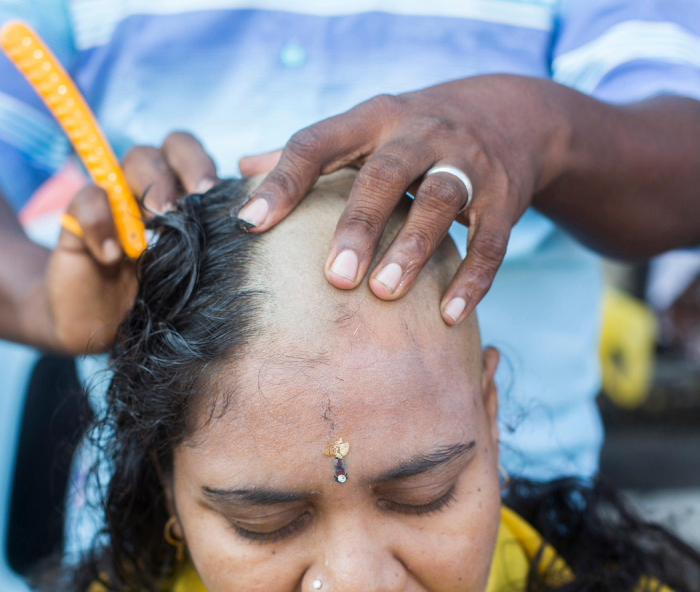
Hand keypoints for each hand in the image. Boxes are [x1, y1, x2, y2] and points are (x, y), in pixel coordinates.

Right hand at [46, 132, 218, 352]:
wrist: (99, 325)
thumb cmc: (155, 301)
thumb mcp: (189, 278)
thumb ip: (210, 251)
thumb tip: (247, 232)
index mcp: (177, 197)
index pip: (188, 155)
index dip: (200, 166)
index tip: (214, 195)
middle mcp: (146, 189)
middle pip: (161, 152)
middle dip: (177, 172)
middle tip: (182, 209)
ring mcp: (114, 202)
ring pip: (131, 161)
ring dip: (148, 186)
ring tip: (155, 224)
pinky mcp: (78, 222)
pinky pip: (87, 200)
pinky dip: (101, 223)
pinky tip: (113, 255)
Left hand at [239, 75, 566, 323]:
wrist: (511, 114)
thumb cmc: (413, 134)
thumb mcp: (364, 130)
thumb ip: (308, 153)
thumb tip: (241, 170)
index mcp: (372, 120)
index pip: (317, 143)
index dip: (282, 182)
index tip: (248, 225)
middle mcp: (419, 134)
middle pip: (384, 176)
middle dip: (359, 225)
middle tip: (334, 277)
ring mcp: (466, 163)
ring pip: (438, 202)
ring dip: (412, 249)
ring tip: (384, 294)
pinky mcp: (504, 197)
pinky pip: (490, 241)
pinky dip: (472, 279)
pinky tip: (449, 316)